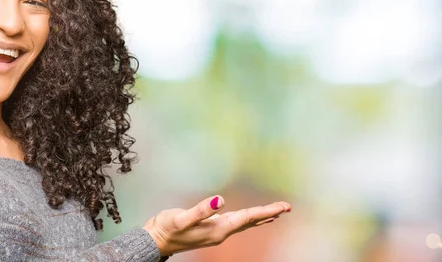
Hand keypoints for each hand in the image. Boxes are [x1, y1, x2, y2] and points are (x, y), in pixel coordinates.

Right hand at [142, 195, 290, 256]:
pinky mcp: (209, 229)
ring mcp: (215, 232)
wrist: (155, 241)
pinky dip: (246, 219)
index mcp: (217, 229)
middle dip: (268, 214)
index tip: (283, 207)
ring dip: (259, 217)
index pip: (247, 218)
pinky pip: (235, 224)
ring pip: (244, 224)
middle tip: (287, 207)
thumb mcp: (181, 218)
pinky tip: (247, 218)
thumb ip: (200, 210)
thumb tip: (220, 200)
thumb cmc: (166, 229)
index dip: (266, 211)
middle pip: (250, 222)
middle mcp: (220, 233)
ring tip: (274, 213)